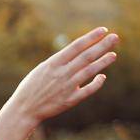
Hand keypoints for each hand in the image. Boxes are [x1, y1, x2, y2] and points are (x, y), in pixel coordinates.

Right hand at [0, 26, 119, 139]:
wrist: (24, 109)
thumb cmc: (32, 87)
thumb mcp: (43, 69)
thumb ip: (60, 62)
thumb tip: (78, 53)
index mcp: (53, 63)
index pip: (76, 46)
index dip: (91, 37)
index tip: (103, 30)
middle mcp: (62, 73)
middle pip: (86, 56)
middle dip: (102, 46)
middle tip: (115, 38)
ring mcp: (67, 87)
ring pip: (89, 71)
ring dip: (103, 62)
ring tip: (114, 54)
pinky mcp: (69, 100)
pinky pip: (87, 90)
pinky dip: (96, 83)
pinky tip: (102, 76)